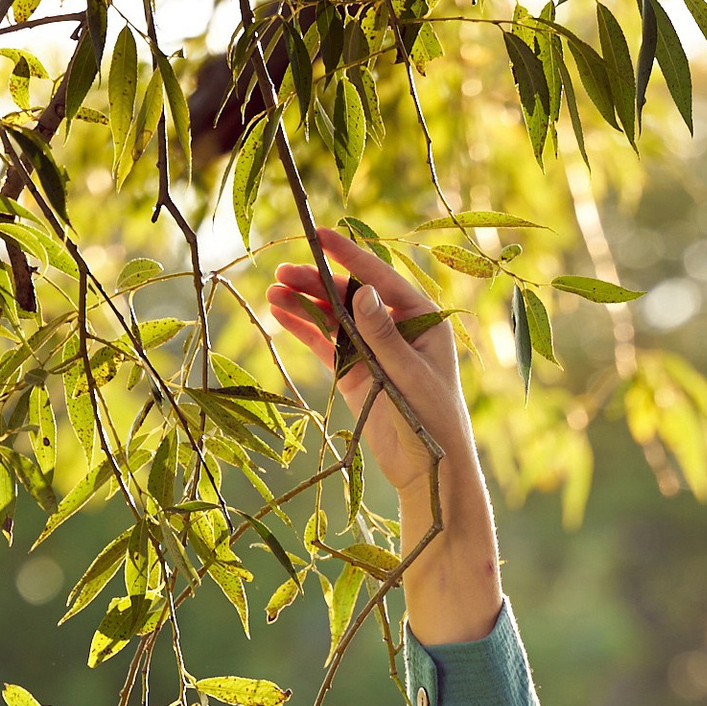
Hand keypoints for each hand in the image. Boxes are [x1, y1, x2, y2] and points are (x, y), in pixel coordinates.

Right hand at [262, 228, 502, 647]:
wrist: (430, 471)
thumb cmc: (432, 421)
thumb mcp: (408, 374)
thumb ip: (383, 335)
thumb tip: (364, 291)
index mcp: (422, 320)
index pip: (380, 278)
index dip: (350, 256)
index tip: (321, 234)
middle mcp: (396, 328)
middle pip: (351, 294)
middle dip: (318, 281)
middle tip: (284, 271)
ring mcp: (373, 349)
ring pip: (334, 317)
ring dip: (305, 303)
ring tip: (274, 291)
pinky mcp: (355, 372)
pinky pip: (326, 343)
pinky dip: (304, 328)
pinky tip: (280, 313)